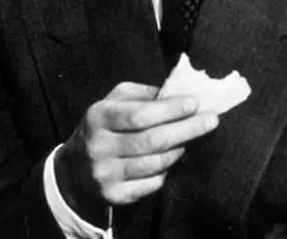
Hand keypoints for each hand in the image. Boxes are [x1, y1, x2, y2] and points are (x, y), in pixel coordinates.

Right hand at [54, 82, 218, 223]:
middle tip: (212, 121)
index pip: (140, 115)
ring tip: (190, 141)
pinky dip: (166, 172)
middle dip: (187, 129)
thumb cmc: (106, 126)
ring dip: (179, 150)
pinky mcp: (113, 195)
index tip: (195, 104)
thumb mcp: (115, 101)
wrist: (75, 168)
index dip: (171, 110)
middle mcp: (99, 146)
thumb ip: (144, 94)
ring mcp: (105, 174)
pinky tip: (170, 161)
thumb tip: (179, 91)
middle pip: (153, 140)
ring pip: (156, 164)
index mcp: (98, 117)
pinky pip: (152, 184)